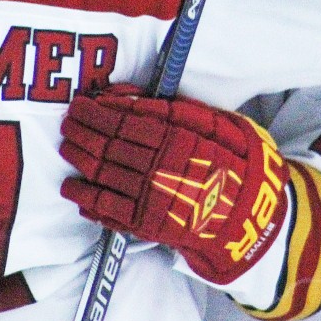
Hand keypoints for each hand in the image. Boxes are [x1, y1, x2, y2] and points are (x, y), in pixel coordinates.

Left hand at [60, 84, 288, 284]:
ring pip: (103, 175)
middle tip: (67, 122)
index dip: (98, 112)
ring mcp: (150, 198)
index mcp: (176, 138)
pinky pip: (109, 210)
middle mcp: (157, 167)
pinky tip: (73, 188)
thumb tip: (127, 95)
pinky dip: (87, 199)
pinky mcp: (147, 225)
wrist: (253, 217)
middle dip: (82, 132)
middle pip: (107, 146)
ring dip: (79, 160)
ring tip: (67, 148)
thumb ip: (173, 109)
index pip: (125, 121)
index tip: (81, 102)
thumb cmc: (237, 162)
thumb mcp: (216, 123)